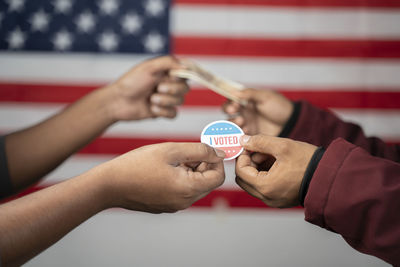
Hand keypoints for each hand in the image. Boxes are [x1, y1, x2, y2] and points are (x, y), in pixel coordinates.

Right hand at [96, 143, 225, 212]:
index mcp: (188, 189)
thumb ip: (199, 150)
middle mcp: (184, 202)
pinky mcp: (165, 205)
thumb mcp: (171, 150)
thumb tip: (219, 153)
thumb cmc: (137, 164)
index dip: (215, 159)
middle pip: (207, 181)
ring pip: (194, 185)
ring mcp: (174, 206)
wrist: (108, 185)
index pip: (218, 176)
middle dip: (202, 163)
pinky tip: (164, 167)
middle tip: (186, 149)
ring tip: (172, 158)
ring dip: (191, 169)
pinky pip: (182, 190)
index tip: (205, 147)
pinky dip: (180, 177)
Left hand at [107, 56, 188, 120]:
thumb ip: (168, 62)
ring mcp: (167, 99)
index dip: (183, 76)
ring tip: (151, 99)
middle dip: (172, 89)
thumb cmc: (131, 82)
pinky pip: (173, 114)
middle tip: (158, 88)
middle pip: (185, 88)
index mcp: (167, 72)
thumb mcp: (149, 67)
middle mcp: (169, 85)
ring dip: (165, 101)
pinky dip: (163, 112)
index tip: (173, 76)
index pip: (186, 73)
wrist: (118, 102)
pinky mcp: (163, 112)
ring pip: (180, 101)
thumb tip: (186, 66)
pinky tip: (151, 109)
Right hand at [223, 89, 292, 135]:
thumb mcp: (265, 97)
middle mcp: (244, 112)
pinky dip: (238, 133)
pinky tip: (245, 131)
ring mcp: (247, 124)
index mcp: (247, 101)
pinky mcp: (250, 135)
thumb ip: (249, 94)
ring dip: (233, 123)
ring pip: (232, 124)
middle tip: (236, 113)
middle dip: (230, 113)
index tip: (234, 104)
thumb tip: (234, 92)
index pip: (231, 100)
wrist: (291, 123)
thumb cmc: (279, 107)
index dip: (229, 102)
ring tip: (242, 122)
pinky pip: (239, 135)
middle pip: (229, 112)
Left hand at [235, 135, 316, 207]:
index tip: (251, 146)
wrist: (330, 176)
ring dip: (258, 168)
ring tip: (273, 156)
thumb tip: (242, 140)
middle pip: (244, 179)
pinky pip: (264, 187)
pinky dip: (265, 174)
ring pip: (253, 183)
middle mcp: (267, 197)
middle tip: (262, 151)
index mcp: (265, 186)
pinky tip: (278, 164)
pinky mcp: (279, 200)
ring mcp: (273, 201)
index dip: (243, 156)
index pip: (240, 171)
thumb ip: (259, 142)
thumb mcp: (282, 146)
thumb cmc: (308, 162)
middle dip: (249, 163)